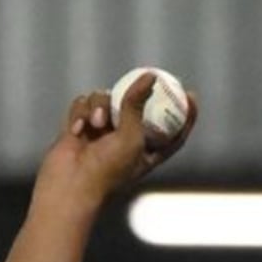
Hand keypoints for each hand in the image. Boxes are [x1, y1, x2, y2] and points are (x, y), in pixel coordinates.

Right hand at [36, 72, 199, 206]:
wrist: (69, 185)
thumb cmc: (106, 170)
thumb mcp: (130, 136)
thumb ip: (138, 105)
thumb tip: (150, 77)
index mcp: (146, 153)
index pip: (172, 132)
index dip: (184, 115)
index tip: (191, 94)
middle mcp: (125, 141)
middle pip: (136, 106)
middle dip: (134, 96)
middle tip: (145, 78)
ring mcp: (102, 132)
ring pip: (105, 98)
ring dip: (100, 106)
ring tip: (96, 124)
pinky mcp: (81, 126)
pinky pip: (84, 104)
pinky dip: (81, 112)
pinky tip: (77, 130)